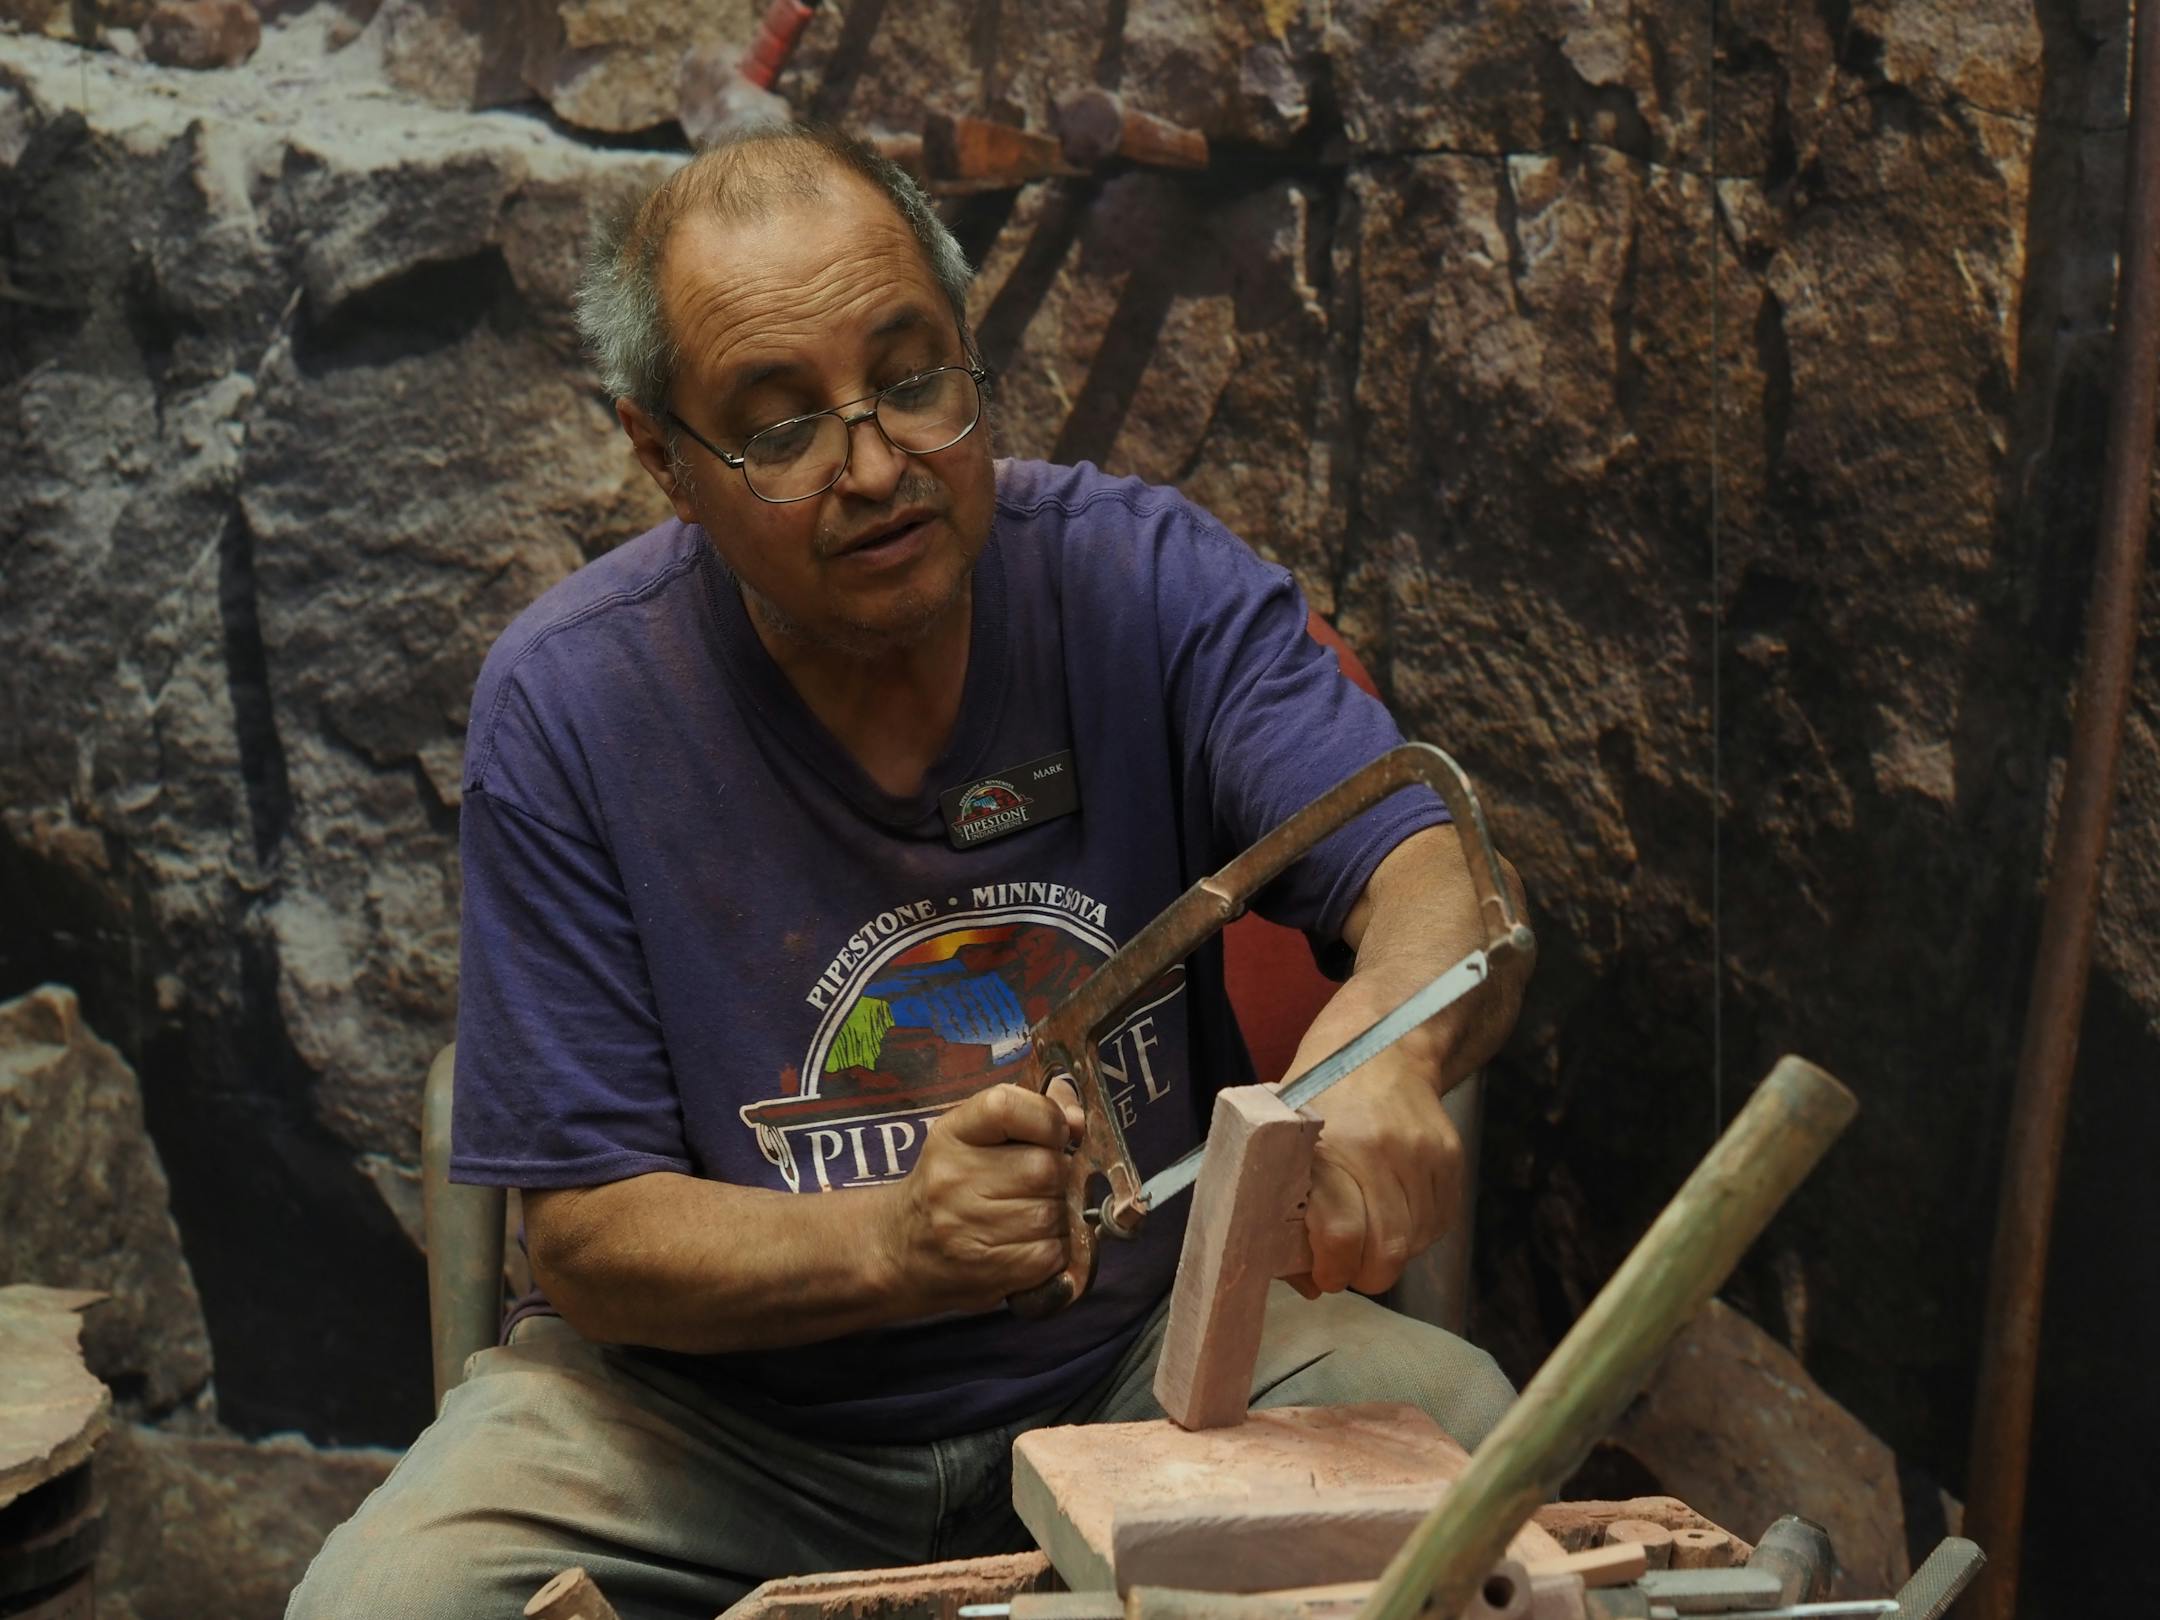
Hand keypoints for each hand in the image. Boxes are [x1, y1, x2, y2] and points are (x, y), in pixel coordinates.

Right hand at [883, 1082, 1082, 1313]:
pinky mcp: (985, 1269)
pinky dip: (1055, 1249)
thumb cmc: (952, 1184)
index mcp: (952, 1134)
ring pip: (1052, 1214)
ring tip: (1036, 1214)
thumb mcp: (975, 1136)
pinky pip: (1050, 1253)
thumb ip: (1031, 1112)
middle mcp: (953, 1178)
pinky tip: (1034, 1243)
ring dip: (1060, 1216)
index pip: (1007, 1107)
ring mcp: (965, 1226)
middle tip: (1045, 1183)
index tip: (1056, 1134)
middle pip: (1044, 1167)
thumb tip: (1080, 1120)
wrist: (901, 1249)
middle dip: (1059, 1176)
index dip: (1047, 1118)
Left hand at [1279, 989, 1464, 1297]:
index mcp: (1330, 1144)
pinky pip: (1439, 1224)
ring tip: (1367, 1235)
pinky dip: (1416, 1233)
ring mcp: (1423, 1153)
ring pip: (1416, 1244)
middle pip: (1387, 1250)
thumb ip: (1284, 1208)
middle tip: (1344, 1268)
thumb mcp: (1285, 1139)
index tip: (1322, 1275)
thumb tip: (1307, 1282)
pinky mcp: (1451, 1158)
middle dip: (1363, 1274)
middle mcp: (1382, 1148)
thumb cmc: (1319, 1095)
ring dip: (1390, 1254)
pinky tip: (1394, 1215)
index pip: (1341, 1234)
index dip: (1331, 1269)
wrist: (1384, 1047)